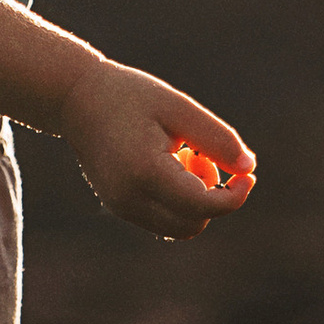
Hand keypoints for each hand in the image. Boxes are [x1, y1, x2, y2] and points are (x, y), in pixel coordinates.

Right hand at [58, 57, 255, 238]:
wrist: (75, 99)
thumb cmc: (129, 96)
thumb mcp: (178, 107)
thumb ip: (216, 139)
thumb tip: (248, 169)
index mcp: (145, 172)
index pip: (202, 206)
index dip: (234, 196)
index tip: (247, 175)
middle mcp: (130, 198)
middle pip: (193, 224)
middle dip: (213, 196)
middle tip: (200, 154)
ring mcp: (121, 207)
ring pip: (179, 227)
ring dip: (196, 201)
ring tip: (183, 156)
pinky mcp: (119, 207)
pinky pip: (163, 220)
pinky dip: (178, 202)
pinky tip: (170, 165)